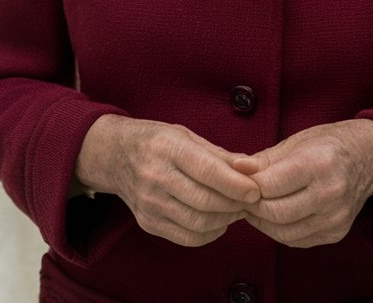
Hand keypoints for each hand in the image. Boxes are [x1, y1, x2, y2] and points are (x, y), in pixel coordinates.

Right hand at [75, 115, 260, 246]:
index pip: (207, 171)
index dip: (236, 184)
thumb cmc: (158, 141)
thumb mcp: (186, 135)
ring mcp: (149, 204)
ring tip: (237, 209)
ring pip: (197, 223)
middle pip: (204, 202)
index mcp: (168, 148)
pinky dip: (210, 234)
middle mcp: (155, 177)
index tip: (256, 190)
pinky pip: (186, 237)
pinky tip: (220, 221)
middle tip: (251, 200)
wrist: (116, 156)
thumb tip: (253, 168)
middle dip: (235, 204)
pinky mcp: (147, 223)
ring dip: (226, 220)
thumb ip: (219, 154)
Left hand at [233, 119, 372, 247]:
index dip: (247, 186)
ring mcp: (336, 217)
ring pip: (285, 233)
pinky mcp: (337, 233)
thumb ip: (265, 160)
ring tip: (254, 207)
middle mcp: (331, 193)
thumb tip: (236, 168)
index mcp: (318, 163)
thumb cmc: (328, 144)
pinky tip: (272, 217)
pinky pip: (298, 240)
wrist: (369, 156)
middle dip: (252, 207)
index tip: (237, 181)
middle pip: (276, 213)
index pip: (271, 185)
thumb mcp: (296, 141)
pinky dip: (280, 231)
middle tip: (241, 197)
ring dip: (262, 223)